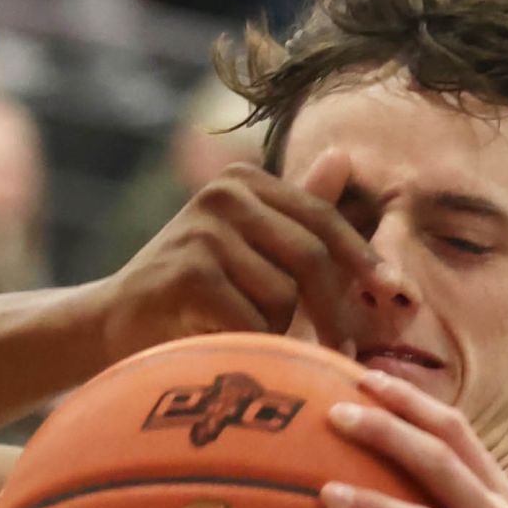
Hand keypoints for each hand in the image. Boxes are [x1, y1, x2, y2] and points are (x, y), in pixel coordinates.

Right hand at [92, 149, 387, 358]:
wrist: (111, 323)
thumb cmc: (194, 289)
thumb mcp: (251, 243)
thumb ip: (299, 207)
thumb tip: (343, 155)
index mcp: (245, 180)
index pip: (323, 219)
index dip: (363, 258)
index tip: (396, 293)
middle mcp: (224, 194)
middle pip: (312, 257)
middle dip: (334, 311)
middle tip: (346, 352)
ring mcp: (203, 230)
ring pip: (284, 295)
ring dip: (277, 330)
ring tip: (244, 335)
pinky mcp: (187, 272)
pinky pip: (253, 320)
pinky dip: (250, 343)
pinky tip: (222, 344)